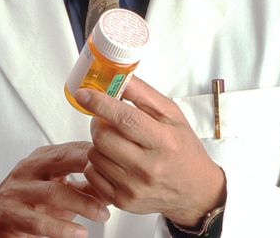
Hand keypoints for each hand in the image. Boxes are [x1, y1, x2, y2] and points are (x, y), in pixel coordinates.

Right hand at [0, 142, 111, 237]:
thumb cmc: (23, 201)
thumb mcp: (53, 188)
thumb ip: (82, 185)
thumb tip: (114, 183)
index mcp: (40, 159)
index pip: (71, 148)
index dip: (97, 154)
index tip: (120, 161)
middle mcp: (28, 170)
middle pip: (62, 161)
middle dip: (91, 169)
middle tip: (115, 183)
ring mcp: (18, 191)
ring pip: (54, 192)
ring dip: (83, 204)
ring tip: (103, 215)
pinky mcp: (11, 215)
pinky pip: (39, 221)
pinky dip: (62, 228)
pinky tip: (79, 232)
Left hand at [74, 77, 226, 226]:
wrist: (195, 191)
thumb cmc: (183, 149)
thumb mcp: (172, 115)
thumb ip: (144, 94)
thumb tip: (118, 77)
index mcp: (164, 142)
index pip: (125, 119)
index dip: (100, 104)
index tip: (84, 93)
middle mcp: (149, 167)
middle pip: (103, 137)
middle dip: (98, 123)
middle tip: (107, 120)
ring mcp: (134, 187)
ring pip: (94, 155)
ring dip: (99, 143)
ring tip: (116, 142)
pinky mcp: (123, 201)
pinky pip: (92, 174)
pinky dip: (97, 163)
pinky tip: (114, 160)